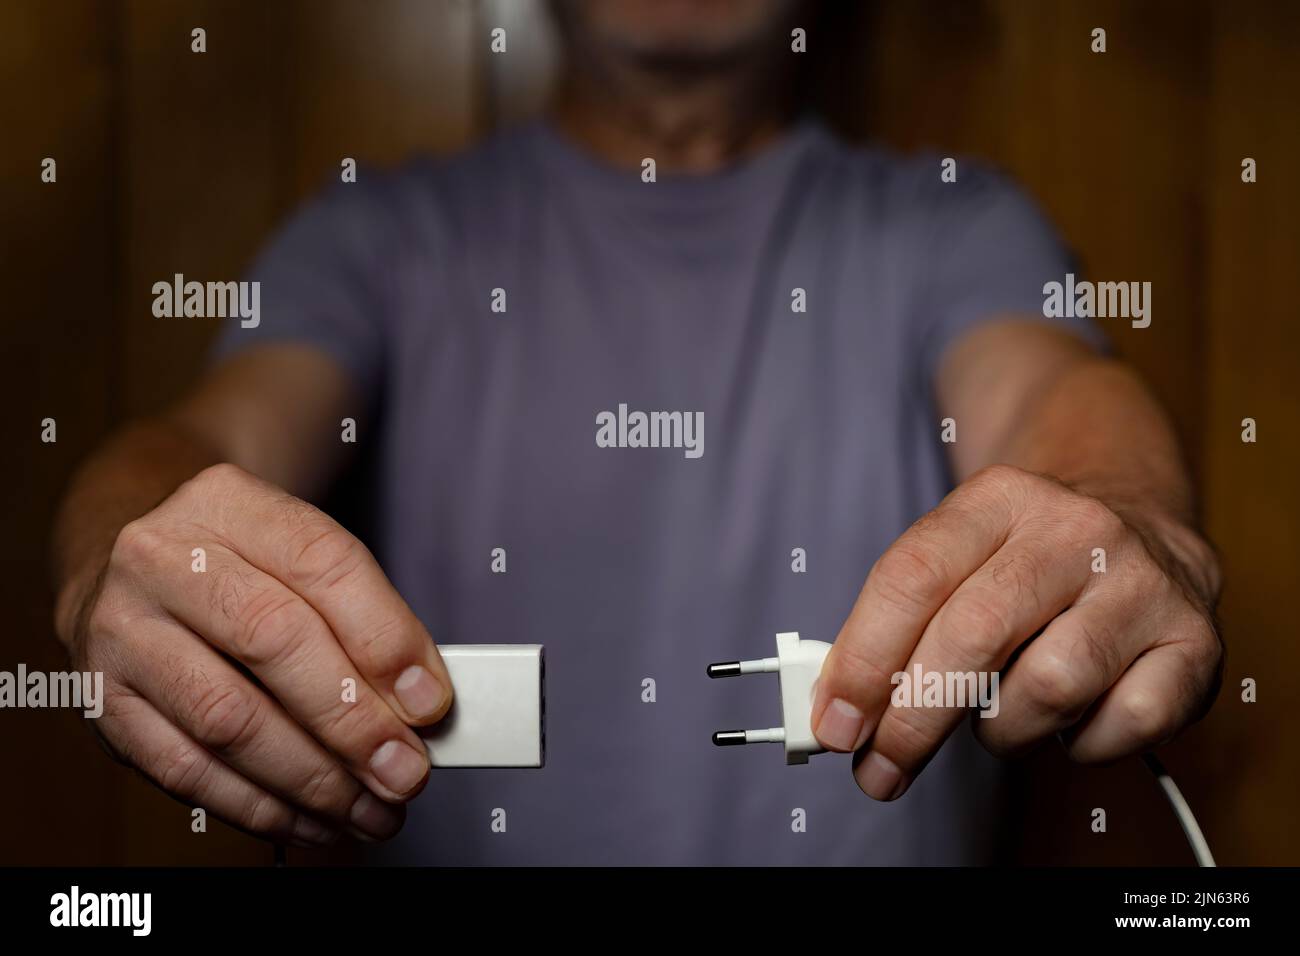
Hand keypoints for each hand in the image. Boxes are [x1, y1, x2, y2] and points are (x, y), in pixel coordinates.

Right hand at [57, 463, 452, 845]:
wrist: (132, 564)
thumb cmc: (240, 563)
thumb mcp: (299, 554)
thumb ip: (364, 616)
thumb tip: (418, 704)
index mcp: (226, 503)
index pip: (322, 562)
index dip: (385, 638)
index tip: (431, 702)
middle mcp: (161, 558)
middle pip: (272, 641)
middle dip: (352, 722)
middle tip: (407, 770)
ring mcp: (120, 631)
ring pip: (227, 719)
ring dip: (313, 779)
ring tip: (371, 807)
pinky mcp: (102, 703)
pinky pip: (187, 771)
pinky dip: (261, 807)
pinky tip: (313, 819)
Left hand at [811, 464, 1221, 799]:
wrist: (1136, 514)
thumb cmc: (1023, 559)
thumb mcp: (957, 555)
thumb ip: (898, 622)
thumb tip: (842, 713)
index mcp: (999, 498)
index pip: (912, 577)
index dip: (862, 659)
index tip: (833, 724)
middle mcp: (1076, 532)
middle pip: (973, 635)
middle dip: (913, 719)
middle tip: (880, 768)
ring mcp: (1143, 584)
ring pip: (1048, 688)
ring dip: (1001, 729)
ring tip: (995, 721)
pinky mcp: (1195, 643)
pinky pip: (1124, 724)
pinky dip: (1080, 745)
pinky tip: (1065, 722)